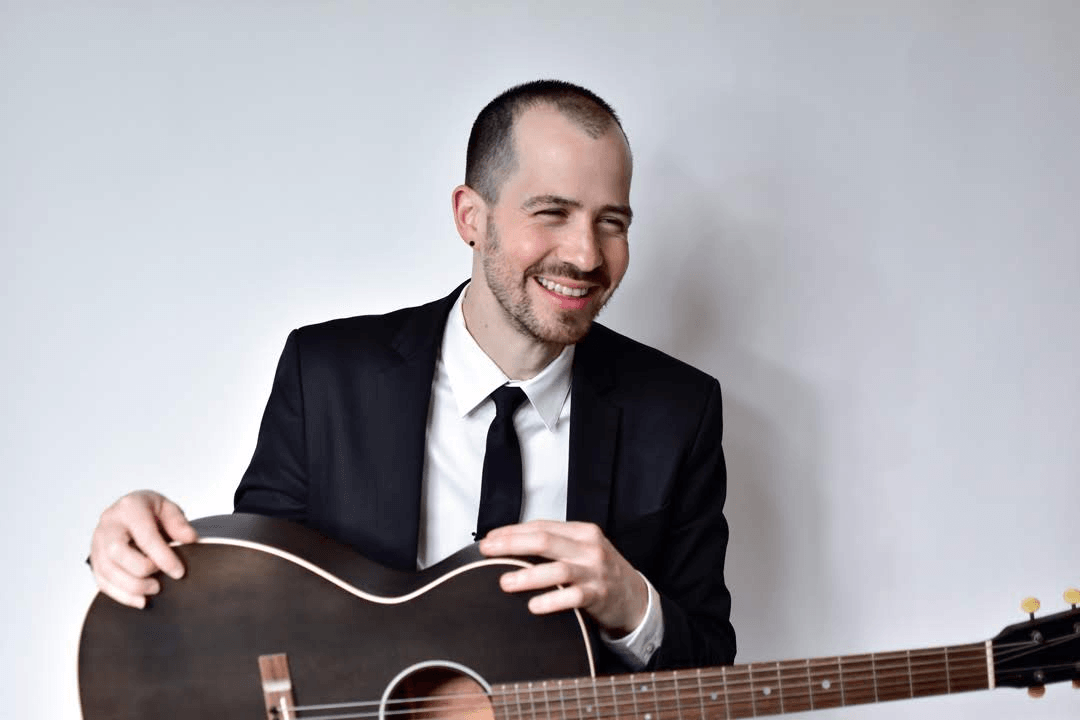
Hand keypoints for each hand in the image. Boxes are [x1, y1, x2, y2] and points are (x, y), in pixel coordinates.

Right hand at [88, 490, 198, 608]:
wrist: (128, 511)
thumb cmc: (149, 510)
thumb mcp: (167, 507)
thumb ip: (179, 523)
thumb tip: (191, 539)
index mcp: (129, 507)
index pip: (146, 536)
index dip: (163, 557)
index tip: (179, 572)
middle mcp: (108, 524)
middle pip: (117, 553)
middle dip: (142, 572)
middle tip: (161, 581)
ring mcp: (97, 543)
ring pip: (107, 571)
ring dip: (132, 587)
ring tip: (154, 589)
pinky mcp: (94, 560)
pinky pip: (102, 582)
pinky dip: (121, 595)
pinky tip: (140, 600)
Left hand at [478, 520, 647, 635]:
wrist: (635, 597)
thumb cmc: (600, 572)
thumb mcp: (583, 550)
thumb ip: (556, 545)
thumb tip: (510, 544)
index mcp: (582, 532)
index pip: (541, 526)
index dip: (512, 531)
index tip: (489, 539)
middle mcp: (589, 548)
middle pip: (544, 541)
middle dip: (511, 544)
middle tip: (487, 551)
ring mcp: (595, 572)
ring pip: (557, 569)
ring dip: (527, 576)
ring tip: (504, 582)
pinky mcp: (599, 595)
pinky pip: (572, 597)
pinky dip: (551, 600)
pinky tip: (533, 606)